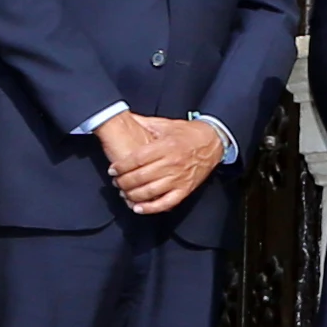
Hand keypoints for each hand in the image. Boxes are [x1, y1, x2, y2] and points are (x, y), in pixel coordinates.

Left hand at [105, 109, 228, 215]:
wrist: (213, 142)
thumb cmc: (188, 133)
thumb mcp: (165, 124)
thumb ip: (144, 123)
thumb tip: (123, 117)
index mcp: (165, 146)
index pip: (137, 159)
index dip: (121, 166)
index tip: (113, 170)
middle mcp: (172, 163)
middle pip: (140, 177)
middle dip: (123, 182)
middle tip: (116, 182)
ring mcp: (179, 178)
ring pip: (150, 191)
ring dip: (132, 195)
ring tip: (124, 193)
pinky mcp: (185, 190)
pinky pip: (165, 203)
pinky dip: (151, 208)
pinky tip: (138, 208)